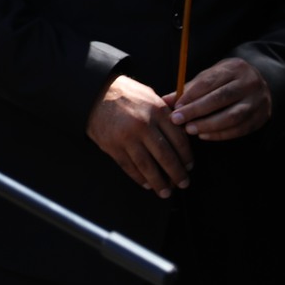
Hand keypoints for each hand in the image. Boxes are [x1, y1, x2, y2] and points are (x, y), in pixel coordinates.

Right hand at [85, 75, 191, 196]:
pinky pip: (129, 167)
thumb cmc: (125, 93)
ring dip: (159, 182)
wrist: (94, 93)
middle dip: (177, 174)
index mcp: (157, 111)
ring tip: (166, 192)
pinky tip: (147, 184)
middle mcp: (144, 125)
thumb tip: (184, 131)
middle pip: (166, 156)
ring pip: (148, 166)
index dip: (186, 156)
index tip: (189, 166)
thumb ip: (167, 113)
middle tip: (183, 183)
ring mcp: (127, 138)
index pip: (179, 140)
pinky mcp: (112, 146)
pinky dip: (139, 178)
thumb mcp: (150, 96)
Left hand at [169, 58, 271, 141]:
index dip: (191, 96)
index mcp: (235, 68)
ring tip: (190, 129)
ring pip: (233, 116)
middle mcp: (249, 83)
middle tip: (178, 121)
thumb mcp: (210, 77)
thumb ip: (189, 89)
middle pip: (221, 98)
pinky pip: (240, 129)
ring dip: (208, 125)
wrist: (259, 83)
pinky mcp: (261, 117)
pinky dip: (221, 134)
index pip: (209, 82)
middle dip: (196, 111)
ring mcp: (258, 101)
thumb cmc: (227, 80)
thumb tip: (164, 101)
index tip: (175, 107)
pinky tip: (204, 135)